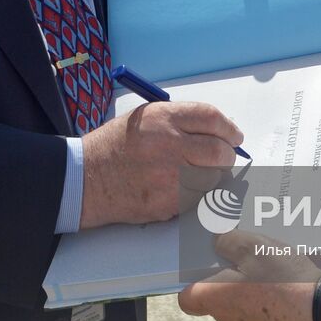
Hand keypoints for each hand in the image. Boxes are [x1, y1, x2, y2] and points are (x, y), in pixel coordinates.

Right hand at [79, 101, 242, 228]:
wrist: (87, 178)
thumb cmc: (116, 146)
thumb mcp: (145, 118)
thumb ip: (180, 121)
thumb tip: (217, 131)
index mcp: (162, 118)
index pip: (211, 118)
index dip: (229, 128)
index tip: (234, 136)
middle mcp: (167, 145)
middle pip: (219, 151)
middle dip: (227, 155)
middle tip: (224, 157)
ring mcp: (168, 176)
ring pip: (213, 178)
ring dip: (212, 176)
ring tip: (196, 173)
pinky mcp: (166, 202)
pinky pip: (197, 199)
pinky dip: (196, 194)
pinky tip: (180, 188)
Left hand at [178, 230, 320, 320]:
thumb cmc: (281, 280)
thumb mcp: (252, 247)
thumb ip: (228, 241)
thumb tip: (216, 241)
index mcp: (215, 300)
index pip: (186, 299)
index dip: (191, 280)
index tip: (205, 262)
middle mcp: (229, 319)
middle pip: (215, 296)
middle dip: (223, 274)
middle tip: (240, 252)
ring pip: (239, 301)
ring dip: (247, 282)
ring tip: (265, 260)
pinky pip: (260, 307)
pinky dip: (266, 292)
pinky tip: (283, 276)